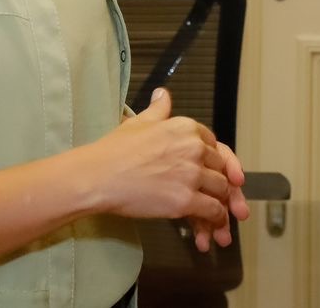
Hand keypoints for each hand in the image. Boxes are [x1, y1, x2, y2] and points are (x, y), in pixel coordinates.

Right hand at [88, 88, 250, 250]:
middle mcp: (194, 148)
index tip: (216, 172)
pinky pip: (212, 210)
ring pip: (221, 189)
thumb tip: (163, 94)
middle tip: (220, 197)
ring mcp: (192, 175)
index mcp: (186, 127)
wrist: (98, 176)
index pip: (214, 145)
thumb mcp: (139, 122)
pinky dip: (215, 218)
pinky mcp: (185, 200)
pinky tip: (210, 225)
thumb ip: (159, 109)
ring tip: (216, 214)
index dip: (217, 162)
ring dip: (221, 203)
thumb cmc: (114, 150)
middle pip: (221, 168)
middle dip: (221, 183)